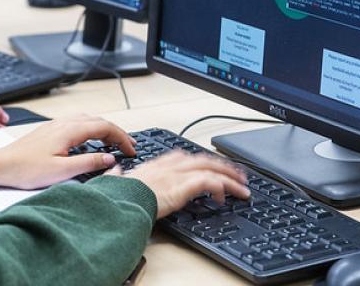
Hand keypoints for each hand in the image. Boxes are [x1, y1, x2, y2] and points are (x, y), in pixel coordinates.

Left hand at [0, 115, 136, 189]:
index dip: (122, 138)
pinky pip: (78, 123)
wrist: (1, 165)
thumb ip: (89, 163)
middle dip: (116, 132)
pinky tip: (90, 141)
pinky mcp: (50, 130)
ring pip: (88, 120)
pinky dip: (92, 130)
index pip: (105, 127)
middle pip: (99, 121)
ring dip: (104, 130)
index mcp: (69, 130)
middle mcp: (63, 123)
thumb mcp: (62, 171)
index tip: (131, 150)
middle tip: (128, 146)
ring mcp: (56, 125)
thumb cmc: (26, 169)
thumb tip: (110, 159)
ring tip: (114, 144)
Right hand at [116, 151, 250, 218]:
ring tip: (242, 188)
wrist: (118, 202)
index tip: (209, 167)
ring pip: (211, 169)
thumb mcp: (118, 181)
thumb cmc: (117, 195)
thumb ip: (119, 175)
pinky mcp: (183, 186)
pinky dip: (220, 187)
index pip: (184, 157)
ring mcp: (178, 174)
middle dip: (223, 167)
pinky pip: (209, 182)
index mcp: (156, 164)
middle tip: (238, 175)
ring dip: (230, 178)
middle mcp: (170, 166)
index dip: (200, 161)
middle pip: (203, 160)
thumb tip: (116, 172)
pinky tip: (225, 197)